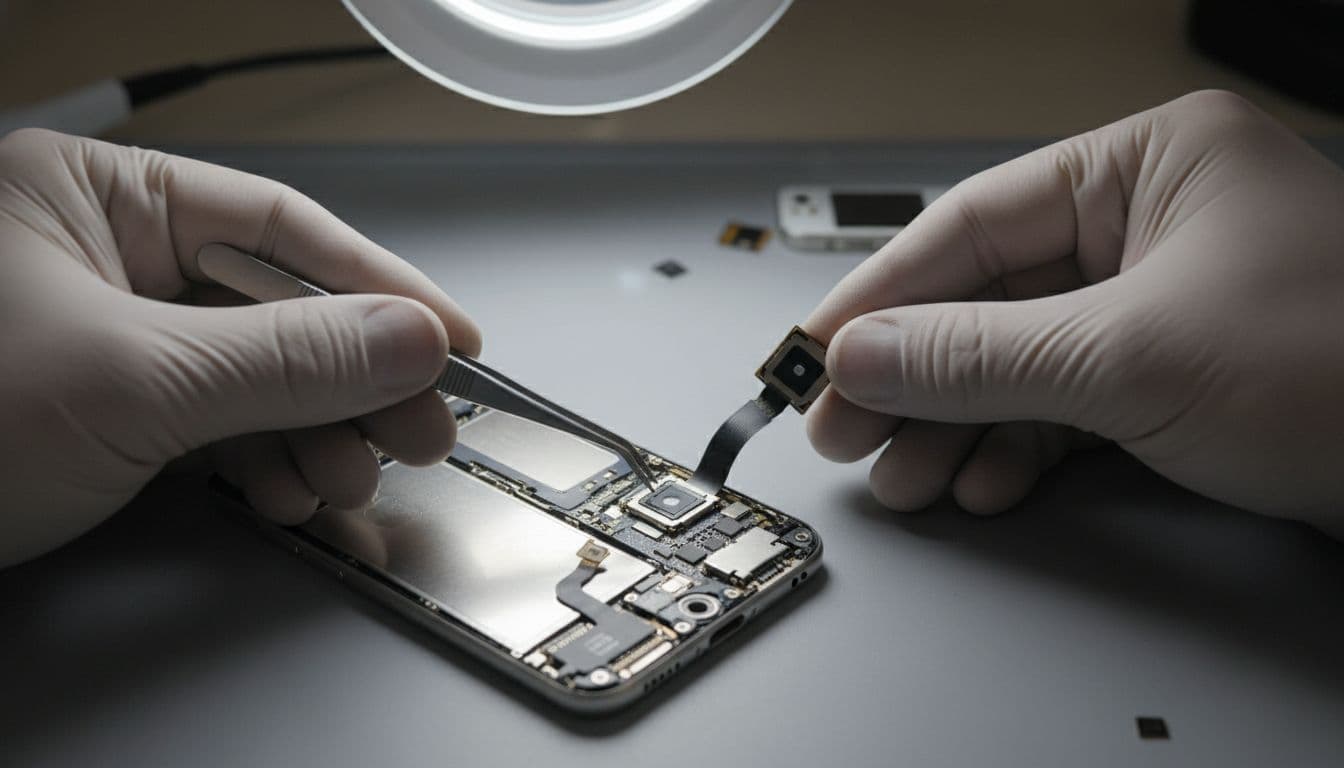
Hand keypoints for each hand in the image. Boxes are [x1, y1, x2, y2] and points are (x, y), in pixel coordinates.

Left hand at [0, 129, 480, 566]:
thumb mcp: (133, 381)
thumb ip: (289, 357)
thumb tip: (409, 340)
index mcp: (91, 197)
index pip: (276, 226)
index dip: (377, 285)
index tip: (449, 337)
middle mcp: (103, 257)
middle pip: (277, 307)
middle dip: (353, 381)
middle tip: (419, 429)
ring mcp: (108, 338)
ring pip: (257, 376)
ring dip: (316, 434)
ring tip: (349, 478)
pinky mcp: (109, 410)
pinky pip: (220, 424)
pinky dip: (267, 463)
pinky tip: (292, 492)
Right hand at [802, 91, 1343, 535]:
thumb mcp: (1128, 357)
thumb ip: (976, 356)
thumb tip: (866, 354)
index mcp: (1151, 166)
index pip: (975, 223)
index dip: (882, 294)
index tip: (819, 348)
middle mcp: (1155, 224)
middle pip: (989, 298)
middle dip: (914, 375)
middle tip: (845, 424)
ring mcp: (1166, 303)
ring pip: (1022, 360)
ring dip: (956, 425)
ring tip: (904, 474)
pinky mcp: (1180, 374)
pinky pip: (1068, 403)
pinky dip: (1020, 448)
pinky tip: (984, 481)